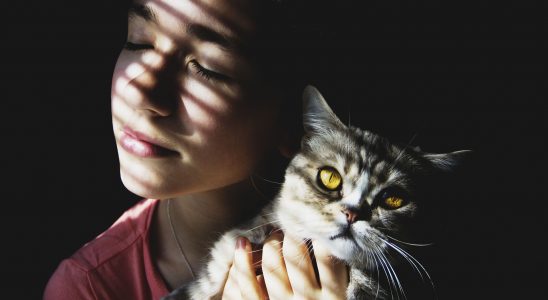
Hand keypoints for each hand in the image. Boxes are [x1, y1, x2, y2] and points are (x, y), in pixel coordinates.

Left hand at [221, 232, 347, 299]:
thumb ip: (337, 277)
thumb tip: (333, 239)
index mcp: (333, 299)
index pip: (328, 257)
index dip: (320, 233)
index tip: (316, 219)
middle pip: (295, 254)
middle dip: (291, 232)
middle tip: (293, 225)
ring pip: (271, 263)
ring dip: (270, 243)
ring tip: (275, 234)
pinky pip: (246, 284)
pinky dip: (242, 261)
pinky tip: (242, 243)